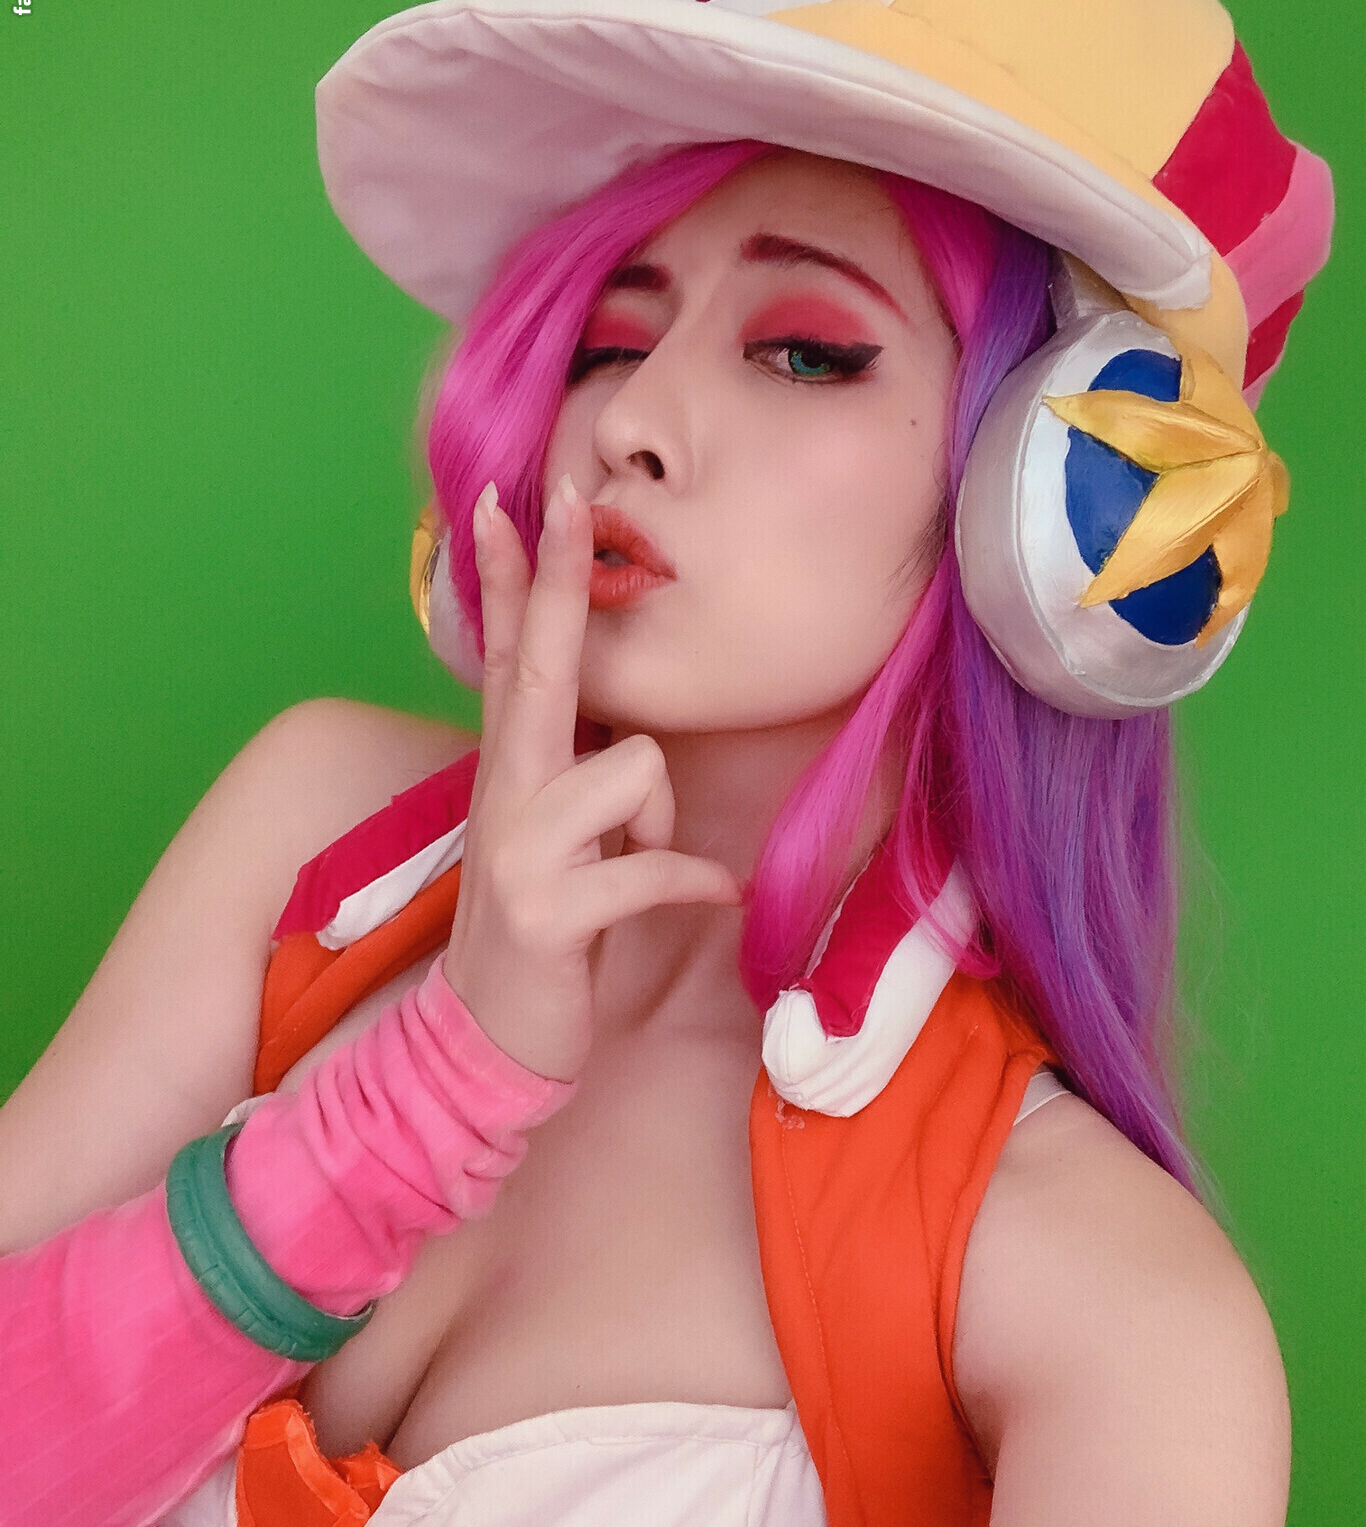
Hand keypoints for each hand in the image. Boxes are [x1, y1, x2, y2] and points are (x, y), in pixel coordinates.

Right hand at [443, 475, 743, 1079]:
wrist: (488, 1030)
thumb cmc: (541, 916)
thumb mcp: (550, 825)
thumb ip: (573, 760)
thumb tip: (625, 716)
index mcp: (513, 763)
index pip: (513, 652)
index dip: (516, 575)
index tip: (508, 496)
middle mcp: (507, 789)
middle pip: (542, 666)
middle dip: (559, 582)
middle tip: (568, 497)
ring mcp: (523, 848)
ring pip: (635, 771)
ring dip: (661, 825)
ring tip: (640, 866)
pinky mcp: (551, 909)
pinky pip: (654, 870)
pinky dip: (695, 884)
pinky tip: (717, 897)